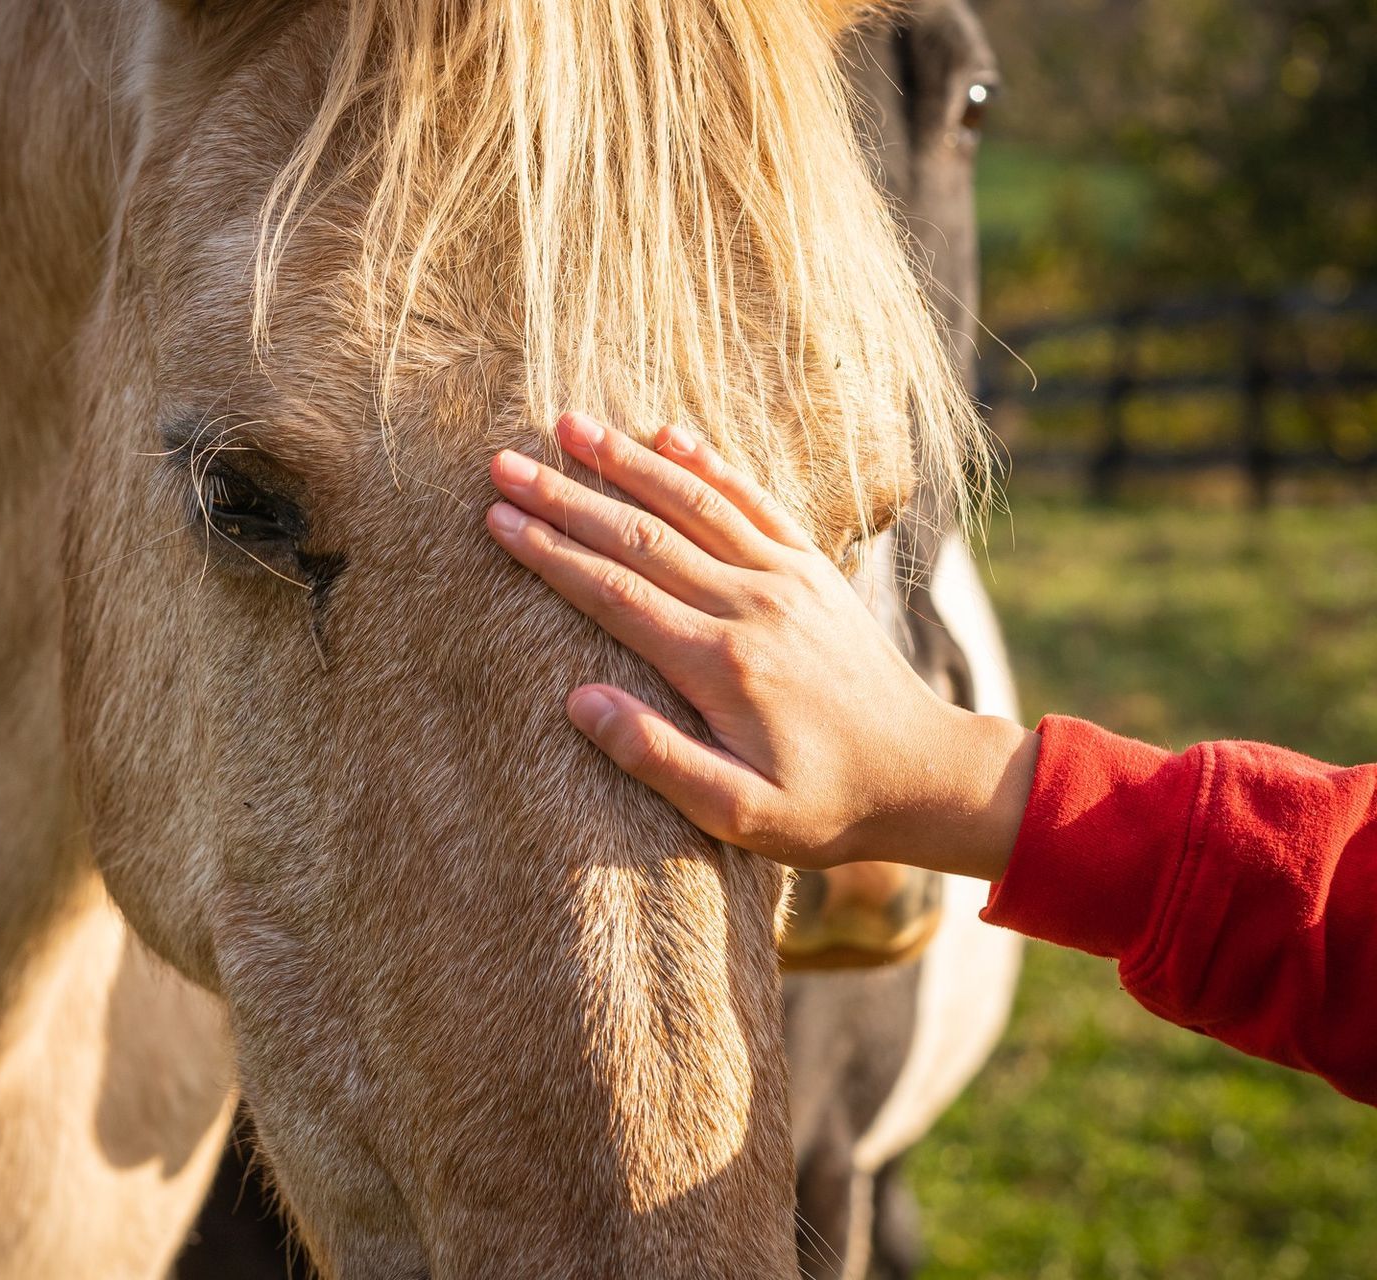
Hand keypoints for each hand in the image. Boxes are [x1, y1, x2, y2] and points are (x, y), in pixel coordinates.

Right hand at [485, 412, 1036, 878]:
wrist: (925, 775)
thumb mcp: (738, 813)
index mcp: (721, 663)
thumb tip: (578, 701)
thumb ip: (656, 759)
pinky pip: (753, 501)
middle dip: (566, 496)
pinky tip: (669, 432)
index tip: (499, 519)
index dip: (551, 553)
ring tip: (568, 425)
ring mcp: (786, 578)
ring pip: (692, 503)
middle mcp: (750, 605)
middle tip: (504, 463)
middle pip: (640, 536)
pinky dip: (708, 463)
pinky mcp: (812, 569)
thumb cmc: (825, 806)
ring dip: (627, 460)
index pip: (615, 593)